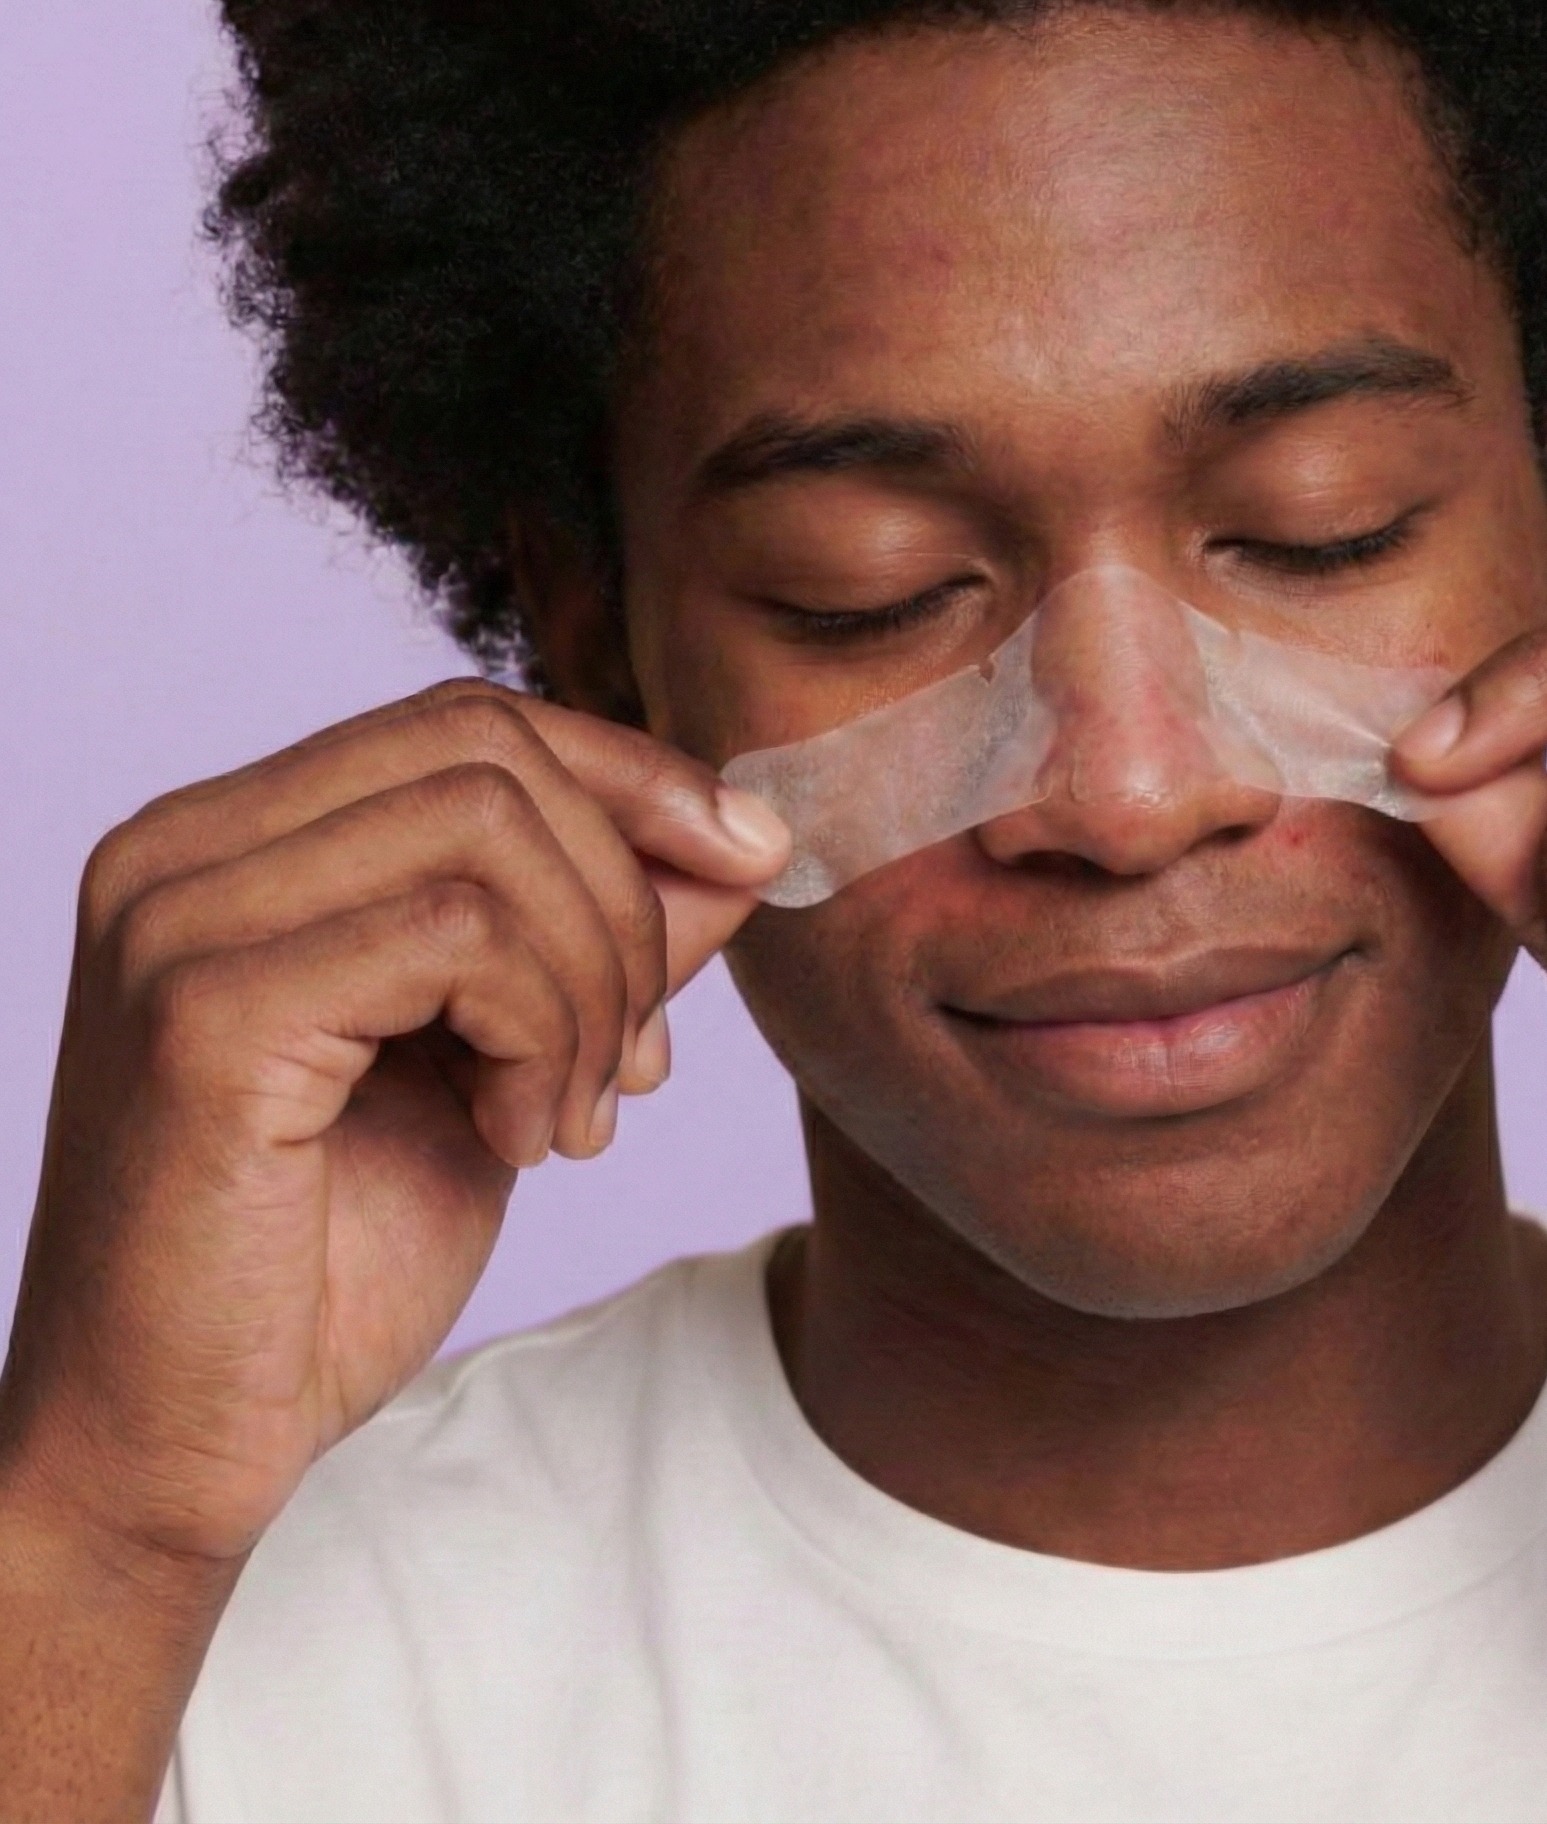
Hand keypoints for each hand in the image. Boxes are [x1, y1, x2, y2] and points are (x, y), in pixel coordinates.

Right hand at [0, 681, 788, 1568]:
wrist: (173, 1448)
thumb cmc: (328, 1260)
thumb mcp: (507, 1060)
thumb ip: (602, 938)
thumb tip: (743, 841)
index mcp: (236, 841)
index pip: (470, 721)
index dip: (633, 775)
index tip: (751, 859)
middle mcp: (181, 850)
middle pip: (491, 752)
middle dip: (624, 897)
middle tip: (637, 1057)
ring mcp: (177, 920)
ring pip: (489, 832)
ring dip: (593, 981)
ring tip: (575, 1115)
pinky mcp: (203, 1013)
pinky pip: (457, 935)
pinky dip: (544, 1033)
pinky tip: (522, 1139)